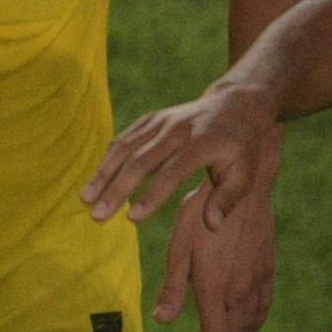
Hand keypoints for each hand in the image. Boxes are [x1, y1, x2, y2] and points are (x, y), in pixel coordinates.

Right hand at [84, 84, 278, 226]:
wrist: (235, 105)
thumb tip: (211, 226)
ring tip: (86, 199)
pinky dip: (107, 159)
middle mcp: (177, 129)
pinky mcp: (149, 120)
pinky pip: (124, 139)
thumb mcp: (246, 173)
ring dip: (103, 174)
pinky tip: (94, 180)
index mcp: (202, 143)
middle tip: (98, 216)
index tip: (133, 218)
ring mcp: (160, 121)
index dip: (152, 194)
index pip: (173, 171)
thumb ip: (228, 199)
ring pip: (125, 147)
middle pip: (141, 160)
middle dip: (117, 189)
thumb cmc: (240, 148)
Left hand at [157, 177, 277, 331]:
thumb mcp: (179, 246)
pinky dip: (254, 321)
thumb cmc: (202, 212)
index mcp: (213, 289)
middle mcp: (238, 292)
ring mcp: (255, 282)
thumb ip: (173, 286)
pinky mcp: (267, 269)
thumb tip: (161, 320)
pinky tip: (249, 326)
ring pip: (247, 324)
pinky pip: (262, 306)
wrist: (245, 186)